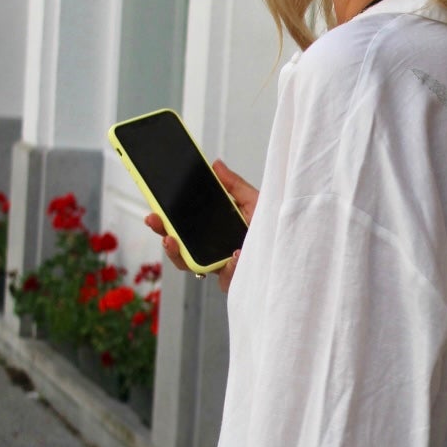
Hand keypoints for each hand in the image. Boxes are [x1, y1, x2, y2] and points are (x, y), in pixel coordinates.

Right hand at [145, 160, 259, 294]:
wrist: (292, 249)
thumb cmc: (272, 227)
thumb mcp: (255, 201)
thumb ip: (234, 185)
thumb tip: (216, 165)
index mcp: (215, 228)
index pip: (184, 225)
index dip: (166, 219)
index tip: (154, 209)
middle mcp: (213, 248)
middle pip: (180, 247)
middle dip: (163, 236)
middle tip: (155, 222)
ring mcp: (220, 266)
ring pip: (191, 265)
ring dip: (179, 253)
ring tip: (173, 240)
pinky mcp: (233, 280)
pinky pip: (225, 277)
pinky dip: (230, 267)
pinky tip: (235, 256)